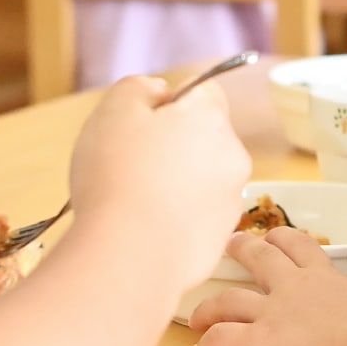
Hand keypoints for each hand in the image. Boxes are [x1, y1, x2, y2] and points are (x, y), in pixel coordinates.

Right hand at [66, 75, 250, 275]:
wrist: (128, 257)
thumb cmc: (117, 177)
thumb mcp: (113, 110)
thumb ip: (139, 88)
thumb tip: (160, 94)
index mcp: (210, 118)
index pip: (204, 90)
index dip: (169, 102)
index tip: (141, 124)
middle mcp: (232, 157)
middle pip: (204, 137)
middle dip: (172, 145)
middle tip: (130, 164)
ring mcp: (230, 202)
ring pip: (201, 178)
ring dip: (175, 182)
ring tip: (134, 200)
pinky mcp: (219, 239)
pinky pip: (197, 217)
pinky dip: (176, 217)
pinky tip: (145, 227)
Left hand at [190, 229, 346, 345]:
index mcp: (324, 277)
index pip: (298, 244)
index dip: (281, 238)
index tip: (272, 237)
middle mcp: (294, 287)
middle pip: (258, 256)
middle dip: (240, 249)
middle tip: (230, 246)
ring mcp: (272, 312)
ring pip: (227, 299)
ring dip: (207, 308)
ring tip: (198, 316)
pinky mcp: (258, 341)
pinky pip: (219, 340)